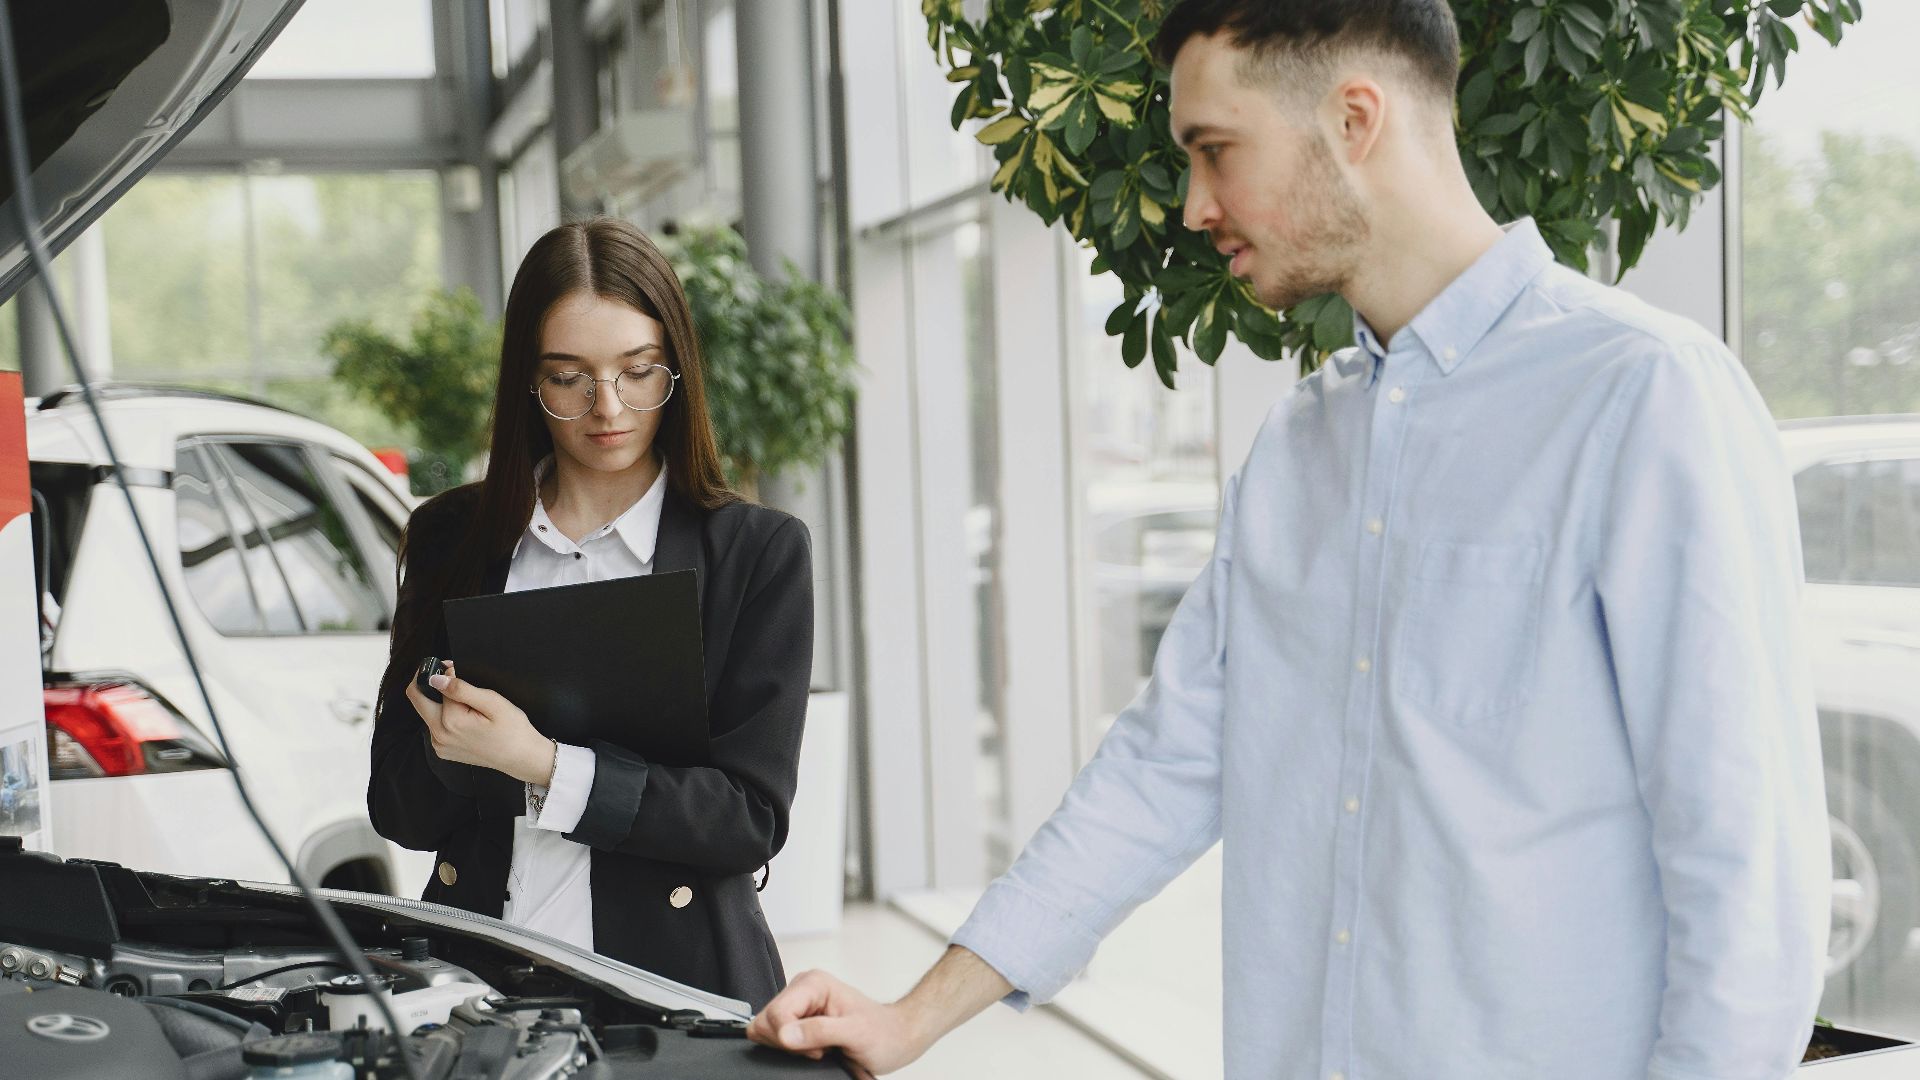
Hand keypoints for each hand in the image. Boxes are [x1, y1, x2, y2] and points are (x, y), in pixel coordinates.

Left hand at [403, 661, 554, 784]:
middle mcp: (439, 735)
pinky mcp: (443, 750)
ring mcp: (439, 745)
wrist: (521, 757)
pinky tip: (466, 718)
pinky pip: (435, 726)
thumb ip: (461, 689)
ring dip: (440, 702)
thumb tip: (436, 679)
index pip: (434, 685)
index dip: (444, 673)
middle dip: (430, 684)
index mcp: (450, 721)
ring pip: (427, 712)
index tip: (455, 668)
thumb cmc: (513, 731)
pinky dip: (445, 716)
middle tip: (452, 678)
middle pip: (418, 699)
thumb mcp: (493, 702)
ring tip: (468, 704)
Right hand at [747, 970, 929, 1078]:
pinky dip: (792, 1048)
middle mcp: (802, 989)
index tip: (817, 1046)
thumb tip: (786, 1034)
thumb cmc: (883, 1033)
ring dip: (791, 1046)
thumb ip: (819, 1031)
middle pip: (766, 1022)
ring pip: (767, 1030)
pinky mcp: (798, 1018)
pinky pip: (776, 1036)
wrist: (895, 1037)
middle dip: (788, 1042)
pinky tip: (814, 1046)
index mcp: (813, 983)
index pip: (775, 1014)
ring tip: (820, 1045)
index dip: (790, 1038)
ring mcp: (799, 1004)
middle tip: (819, 1046)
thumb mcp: (855, 1034)